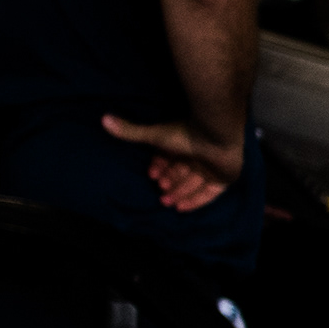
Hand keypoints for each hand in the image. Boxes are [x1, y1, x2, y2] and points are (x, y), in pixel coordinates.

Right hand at [102, 113, 242, 211]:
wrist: (217, 135)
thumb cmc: (186, 134)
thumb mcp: (155, 136)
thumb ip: (131, 131)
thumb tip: (103, 119)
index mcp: (184, 143)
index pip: (170, 158)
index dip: (160, 167)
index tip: (152, 175)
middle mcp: (198, 155)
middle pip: (181, 173)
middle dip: (169, 183)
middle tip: (159, 192)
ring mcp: (213, 167)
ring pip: (193, 183)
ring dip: (179, 193)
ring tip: (166, 201)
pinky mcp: (225, 178)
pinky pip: (209, 193)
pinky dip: (196, 200)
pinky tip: (181, 208)